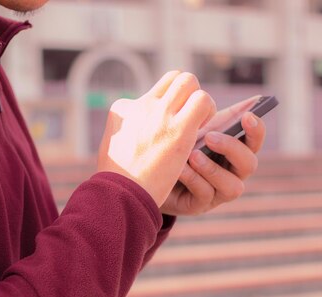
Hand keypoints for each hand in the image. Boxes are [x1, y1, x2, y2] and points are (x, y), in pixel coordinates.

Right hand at [97, 71, 215, 206]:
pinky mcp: (179, 127)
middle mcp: (141, 105)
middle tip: (189, 117)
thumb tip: (138, 128)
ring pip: (189, 81)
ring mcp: (160, 113)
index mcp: (122, 109)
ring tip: (199, 123)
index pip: (154, 92)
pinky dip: (208, 112)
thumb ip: (127, 130)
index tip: (169, 123)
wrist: (120, 193)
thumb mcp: (113, 145)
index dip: (167, 104)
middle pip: (174, 79)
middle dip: (186, 93)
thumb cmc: (116, 178)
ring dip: (199, 100)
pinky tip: (203, 132)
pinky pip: (203, 101)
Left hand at [160, 97, 266, 215]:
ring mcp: (218, 193)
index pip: (254, 141)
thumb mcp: (191, 129)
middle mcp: (233, 173)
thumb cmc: (176, 147)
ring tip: (193, 154)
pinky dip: (194, 179)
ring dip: (213, 169)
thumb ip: (212, 114)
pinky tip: (179, 168)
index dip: (256, 130)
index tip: (247, 116)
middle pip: (249, 164)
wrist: (148, 174)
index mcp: (235, 151)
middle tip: (210, 137)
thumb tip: (246, 95)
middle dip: (232, 149)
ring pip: (232, 186)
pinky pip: (204, 194)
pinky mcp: (199, 206)